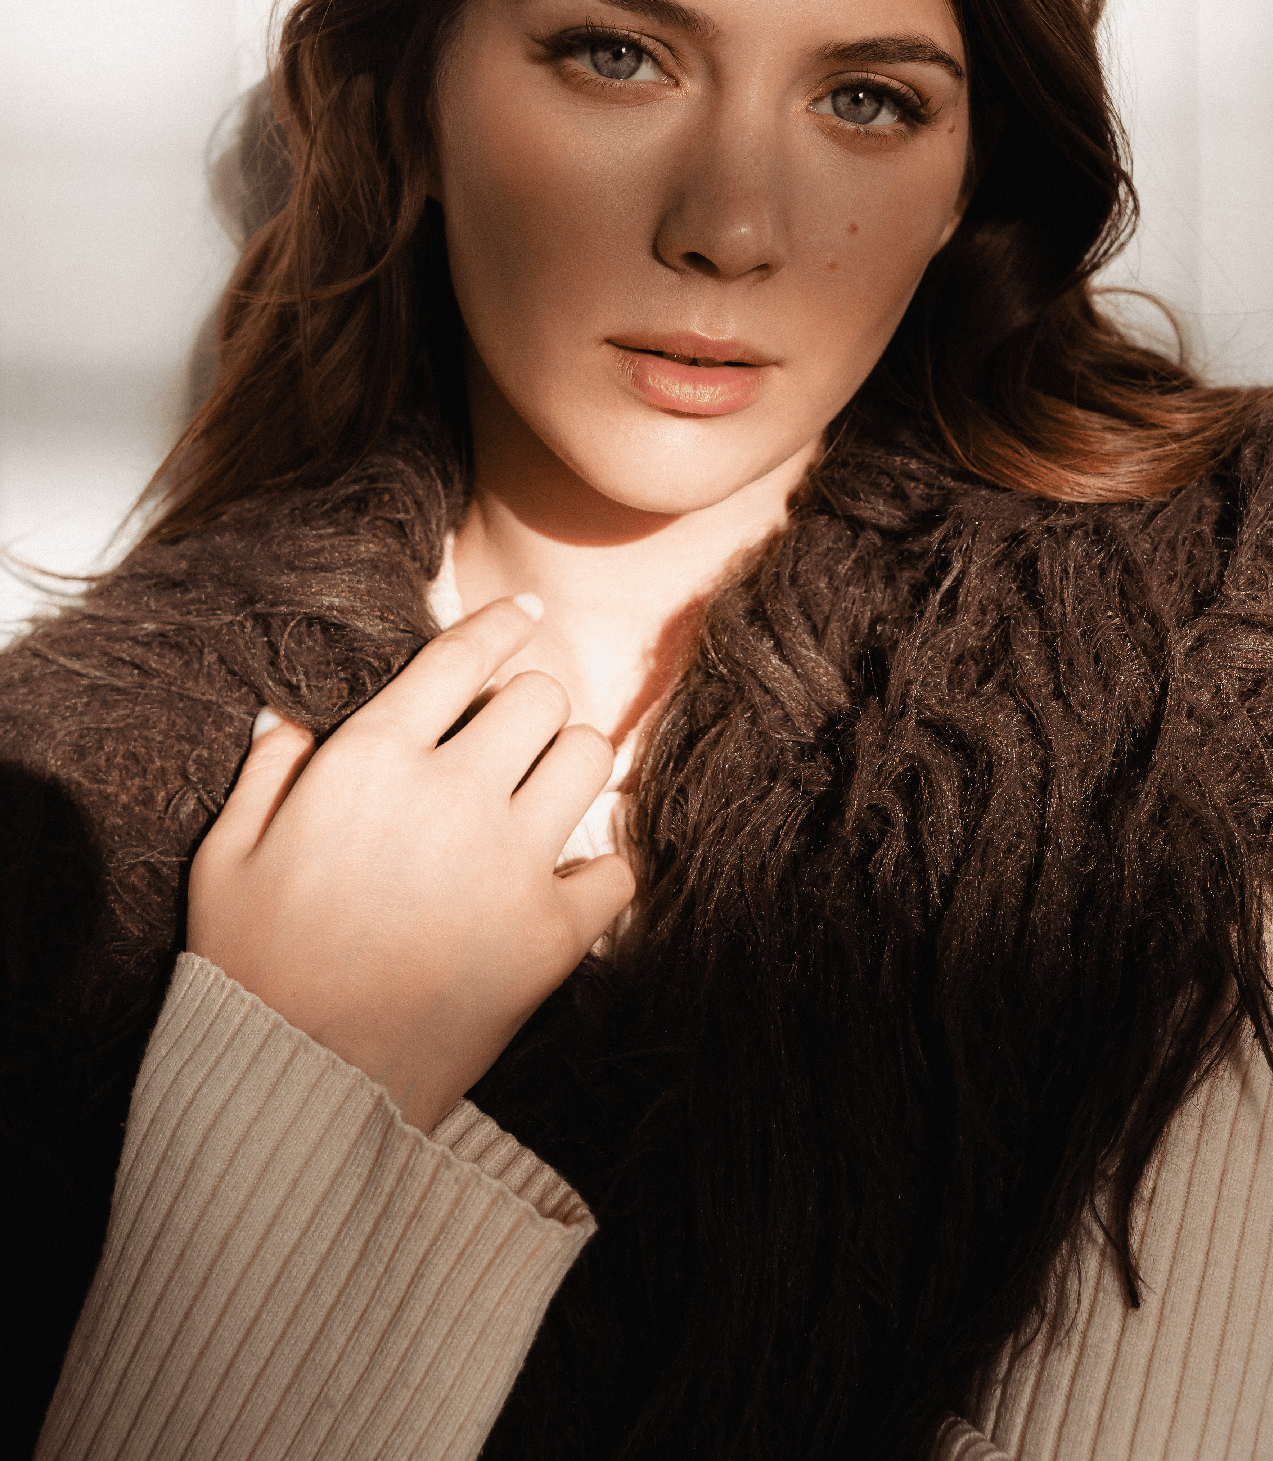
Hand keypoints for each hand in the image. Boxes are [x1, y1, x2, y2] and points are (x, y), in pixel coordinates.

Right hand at [187, 597, 633, 1132]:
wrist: (294, 1088)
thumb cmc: (250, 968)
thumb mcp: (227, 856)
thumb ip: (266, 771)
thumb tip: (288, 711)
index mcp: (372, 760)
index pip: (462, 656)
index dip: (502, 624)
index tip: (525, 613)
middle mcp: (451, 794)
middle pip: (540, 697)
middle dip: (528, 708)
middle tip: (510, 742)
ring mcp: (508, 863)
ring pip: (588, 759)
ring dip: (568, 767)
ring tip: (541, 797)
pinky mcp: (549, 936)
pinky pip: (615, 869)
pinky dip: (597, 872)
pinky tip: (563, 884)